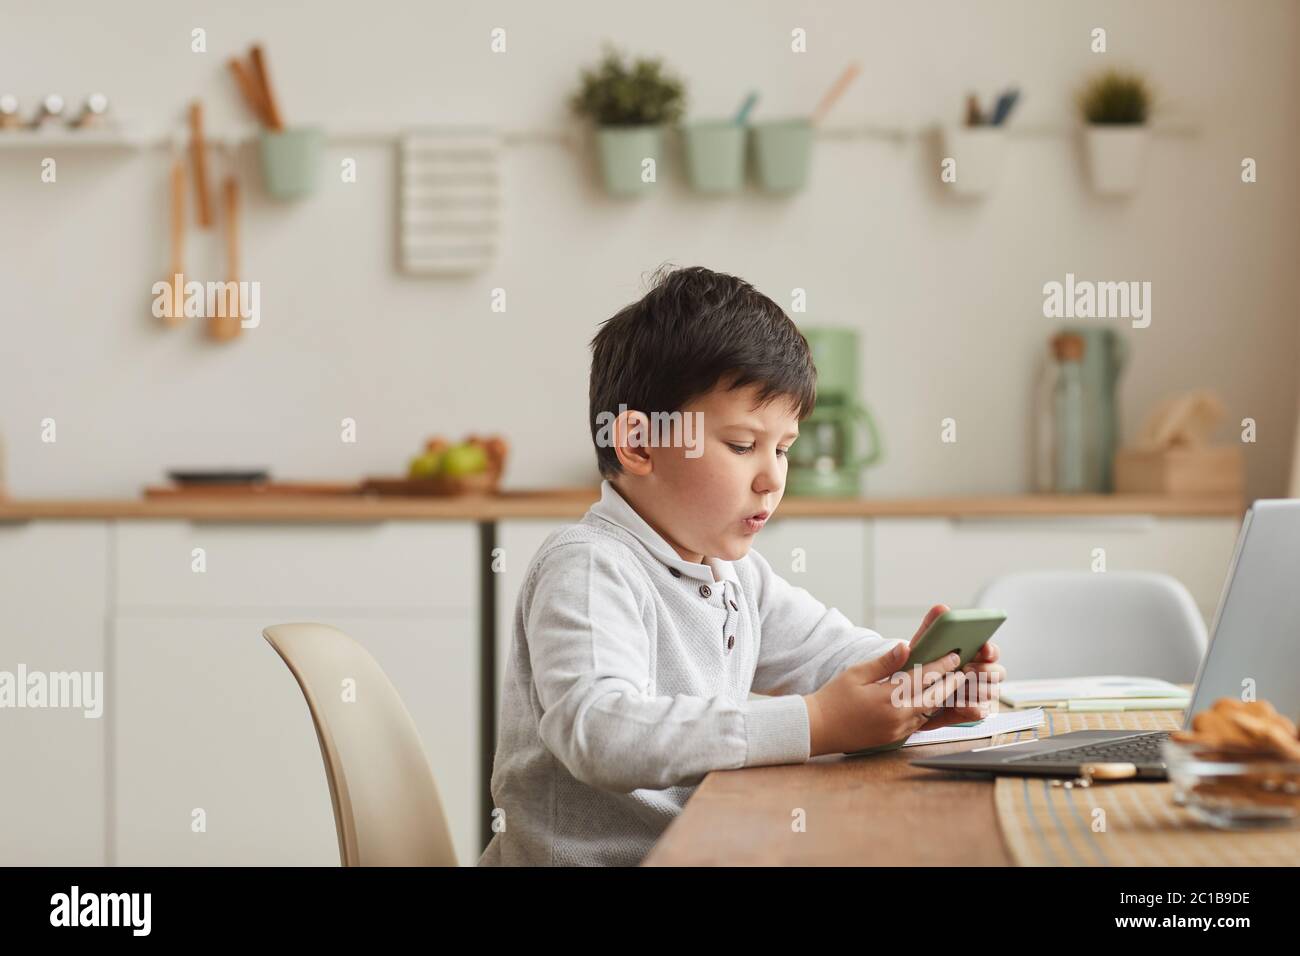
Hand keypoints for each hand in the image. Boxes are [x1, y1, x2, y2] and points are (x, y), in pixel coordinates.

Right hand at [803, 607, 971, 756]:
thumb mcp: (856, 673)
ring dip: (944, 698)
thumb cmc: (834, 698)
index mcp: (887, 698)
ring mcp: (897, 730)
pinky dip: (930, 711)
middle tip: (964, 670)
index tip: (953, 655)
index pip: (922, 678)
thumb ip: (884, 662)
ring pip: (930, 712)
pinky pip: (920, 723)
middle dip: (950, 683)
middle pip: (933, 698)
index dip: (940, 666)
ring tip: (955, 685)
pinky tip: (934, 702)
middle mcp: (897, 717)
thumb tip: (905, 647)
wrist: (819, 729)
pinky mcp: (895, 738)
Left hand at [908, 604, 1005, 731]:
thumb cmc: (922, 663)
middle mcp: (982, 673)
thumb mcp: (923, 645)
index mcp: (974, 654)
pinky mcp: (972, 711)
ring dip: (977, 689)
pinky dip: (971, 708)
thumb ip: (931, 627)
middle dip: (985, 671)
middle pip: (998, 673)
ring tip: (959, 688)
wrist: (908, 690)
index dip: (990, 650)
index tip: (982, 648)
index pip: (991, 651)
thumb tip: (941, 608)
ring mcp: (979, 693)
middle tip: (967, 669)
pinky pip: (980, 712)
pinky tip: (959, 704)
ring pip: (991, 692)